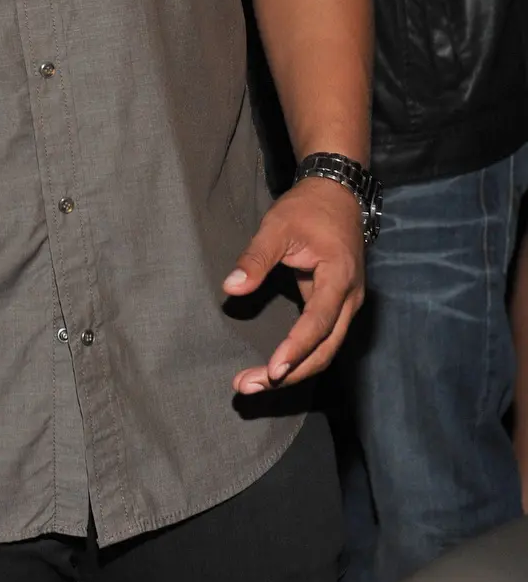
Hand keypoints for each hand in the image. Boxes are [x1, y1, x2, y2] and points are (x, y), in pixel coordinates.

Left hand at [223, 175, 364, 393]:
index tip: (272, 369)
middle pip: (325, 349)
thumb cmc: (307, 209)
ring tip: (254, 384)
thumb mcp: (277, 226)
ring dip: (293, 371)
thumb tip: (231, 288)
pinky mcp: (336, 307)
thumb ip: (255, 258)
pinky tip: (273, 370)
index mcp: (339, 277)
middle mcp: (349, 299)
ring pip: (324, 350)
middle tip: (250, 386)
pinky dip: (298, 358)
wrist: (337, 195)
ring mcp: (346, 305)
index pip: (319, 322)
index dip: (296, 348)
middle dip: (290, 372)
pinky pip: (321, 341)